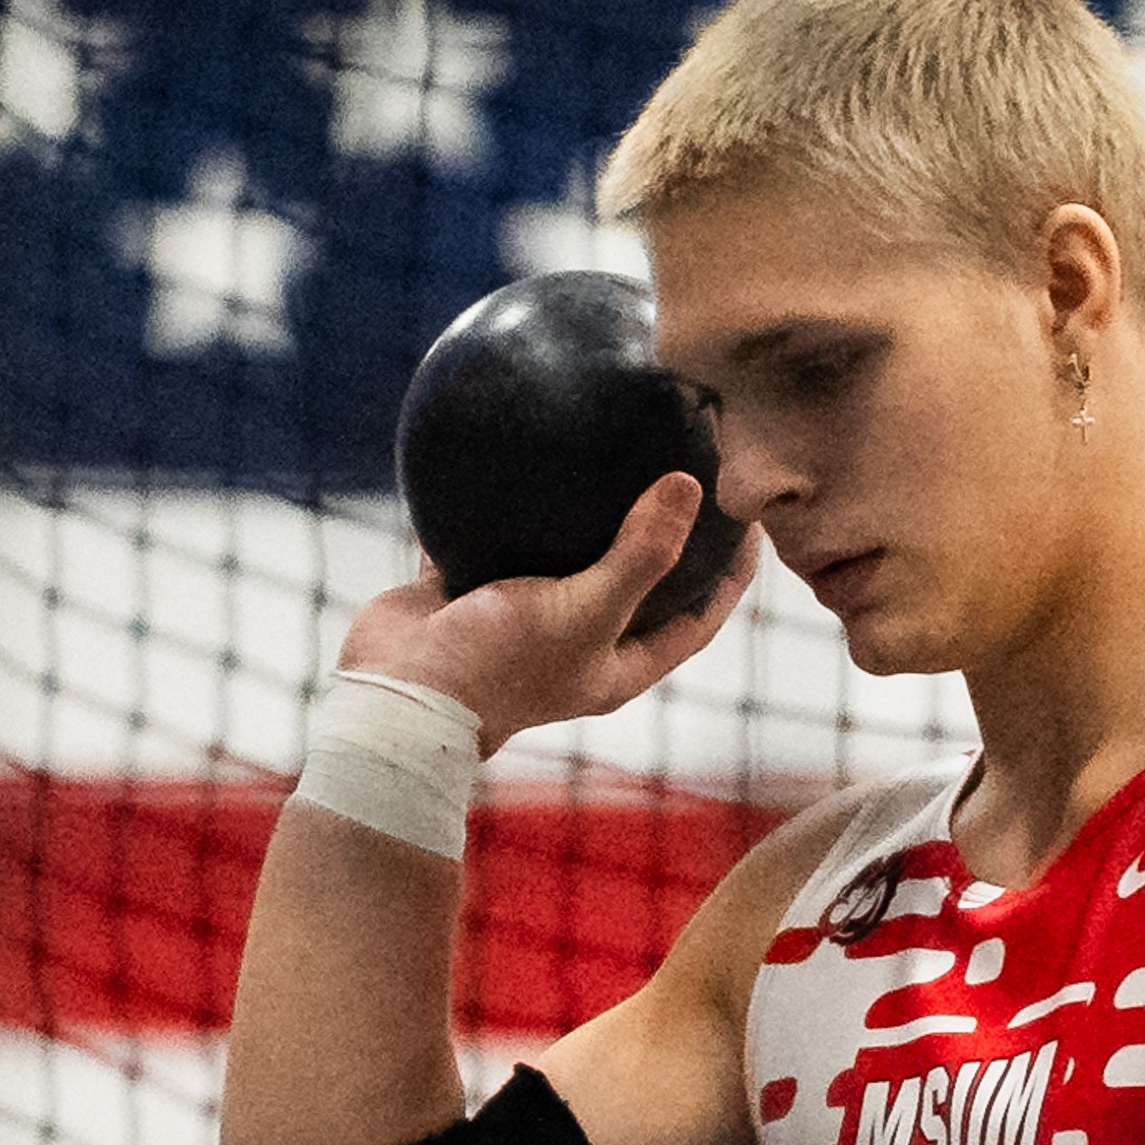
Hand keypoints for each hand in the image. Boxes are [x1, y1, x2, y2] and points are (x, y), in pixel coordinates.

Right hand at [336, 474, 760, 756]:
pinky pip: (492, 534)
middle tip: (687, 468)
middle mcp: (572, 640)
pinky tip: (514, 449)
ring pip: (562, 556)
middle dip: (661, 536)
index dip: (729, 576)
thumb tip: (692, 485)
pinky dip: (502, 502)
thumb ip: (640, 554)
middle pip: (636, 583)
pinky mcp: (468, 588)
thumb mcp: (584, 610)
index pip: (697, 618)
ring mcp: (519, 615)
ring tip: (608, 449)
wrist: (394, 696)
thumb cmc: (498, 666)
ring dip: (582, 514)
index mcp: (614, 663)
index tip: (750, 519)